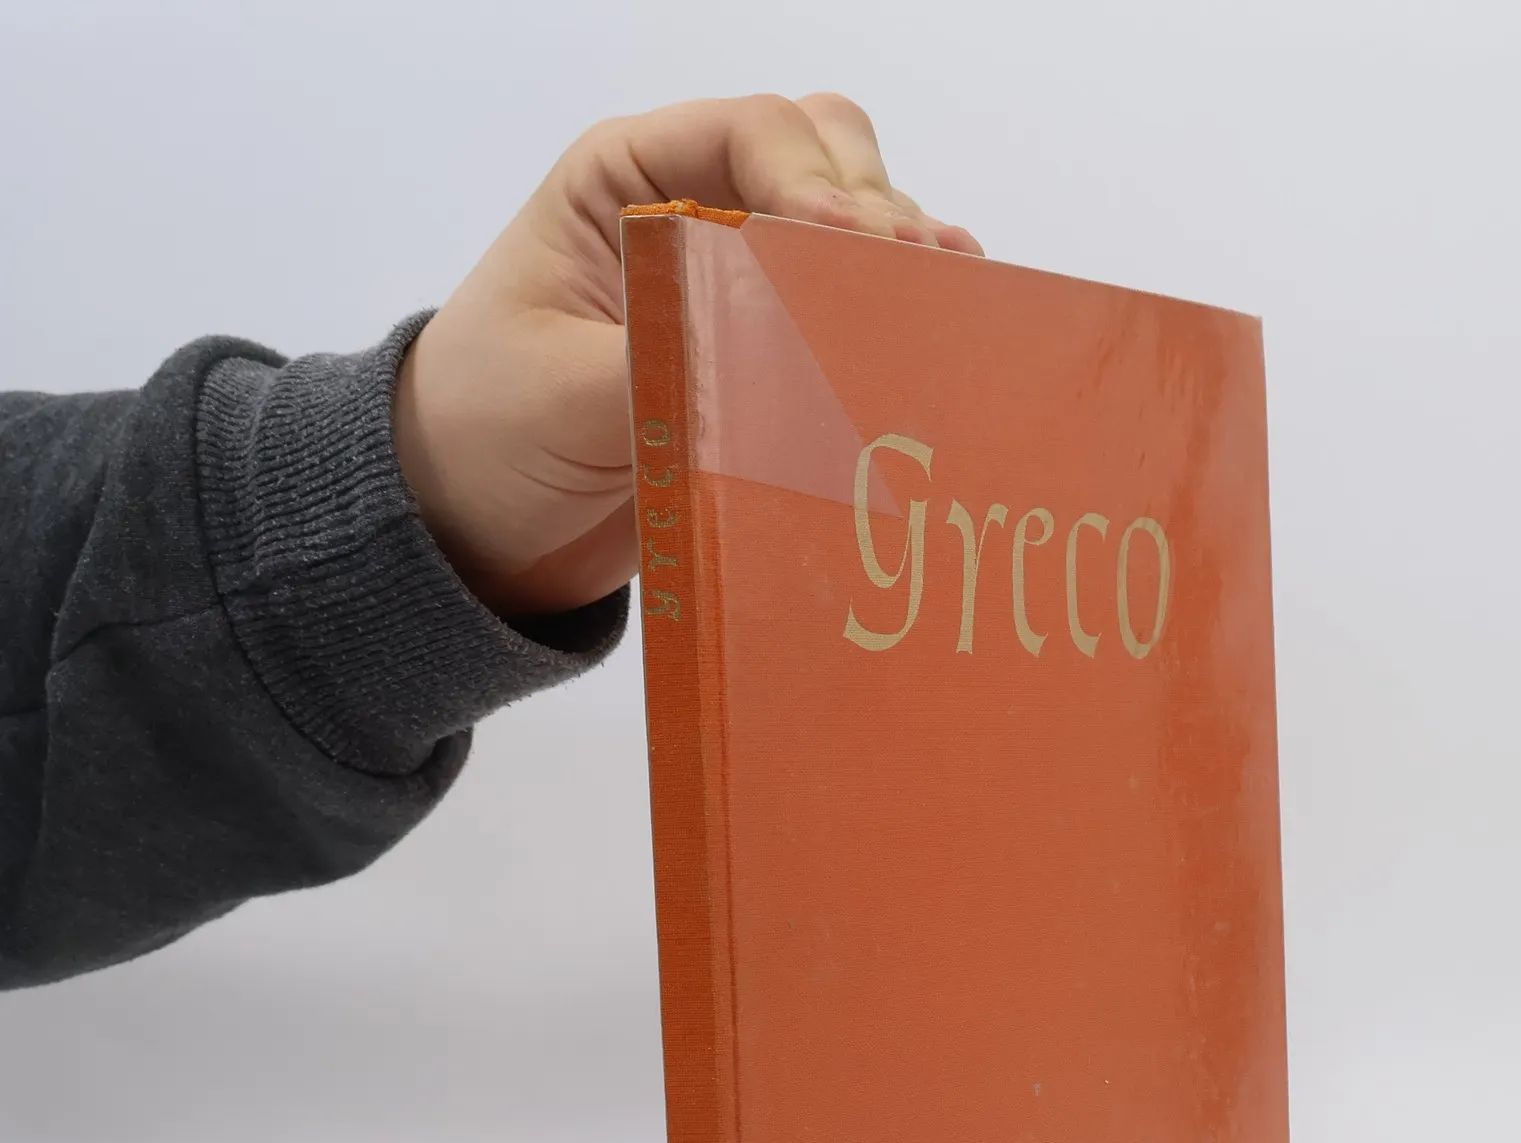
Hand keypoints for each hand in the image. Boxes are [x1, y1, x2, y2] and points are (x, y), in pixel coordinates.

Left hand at [392, 94, 981, 617]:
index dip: (816, 182)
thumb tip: (774, 358)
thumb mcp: (567, 393)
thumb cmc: (487, 434)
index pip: (751, 137)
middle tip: (918, 276)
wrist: (477, 528)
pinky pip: (851, 316)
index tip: (852, 246)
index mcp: (626, 180)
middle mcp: (694, 210)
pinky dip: (892, 321)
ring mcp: (740, 284)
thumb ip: (668, 360)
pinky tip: (930, 342)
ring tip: (944, 301)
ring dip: (897, 262)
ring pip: (854, 230)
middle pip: (824, 159)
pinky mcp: (768, 359)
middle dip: (876, 210)